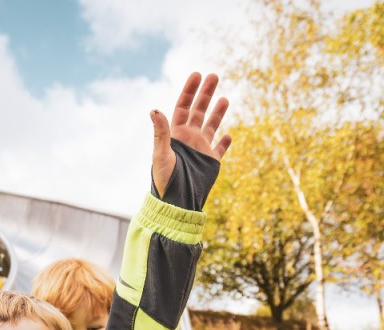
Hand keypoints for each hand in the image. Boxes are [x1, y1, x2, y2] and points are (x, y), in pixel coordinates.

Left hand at [151, 72, 231, 194]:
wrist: (176, 201)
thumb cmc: (164, 179)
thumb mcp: (161, 153)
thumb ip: (161, 132)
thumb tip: (154, 109)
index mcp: (176, 134)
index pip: (183, 106)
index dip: (190, 90)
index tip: (197, 75)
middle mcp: (189, 139)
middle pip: (198, 111)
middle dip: (205, 93)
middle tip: (214, 76)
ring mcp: (200, 150)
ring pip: (211, 126)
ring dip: (218, 112)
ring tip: (225, 98)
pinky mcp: (210, 163)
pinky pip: (219, 149)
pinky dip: (225, 143)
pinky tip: (230, 135)